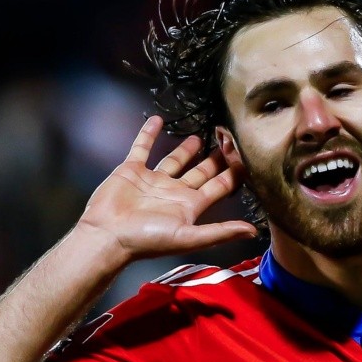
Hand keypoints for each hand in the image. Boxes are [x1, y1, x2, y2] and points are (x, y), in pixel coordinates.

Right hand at [76, 116, 256, 262]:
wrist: (108, 236)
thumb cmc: (147, 240)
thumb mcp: (189, 237)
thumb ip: (221, 232)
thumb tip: (253, 232)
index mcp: (190, 206)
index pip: (219, 186)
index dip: (233, 173)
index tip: (246, 156)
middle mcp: (174, 192)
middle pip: (201, 172)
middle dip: (215, 159)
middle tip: (228, 140)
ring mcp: (153, 180)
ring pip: (174, 160)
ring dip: (186, 149)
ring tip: (200, 136)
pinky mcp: (132, 171)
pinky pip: (141, 148)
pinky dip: (148, 134)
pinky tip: (157, 120)